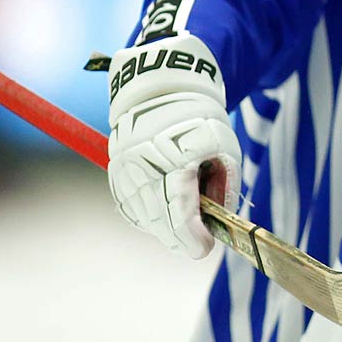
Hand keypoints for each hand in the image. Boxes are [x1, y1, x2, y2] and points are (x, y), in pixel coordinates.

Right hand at [106, 33, 240, 258]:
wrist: (161, 93)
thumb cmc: (199, 119)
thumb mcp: (225, 147)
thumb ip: (225, 185)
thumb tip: (219, 220)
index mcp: (173, 161)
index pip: (178, 213)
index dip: (192, 237)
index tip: (205, 248)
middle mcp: (142, 170)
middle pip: (159, 221)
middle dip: (181, 239)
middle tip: (198, 245)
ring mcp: (125, 174)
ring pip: (145, 218)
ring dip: (166, 228)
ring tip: (186, 223)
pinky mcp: (117, 177)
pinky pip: (133, 209)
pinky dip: (150, 217)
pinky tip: (165, 214)